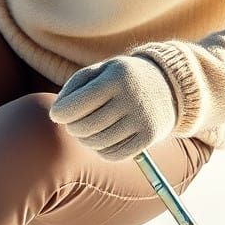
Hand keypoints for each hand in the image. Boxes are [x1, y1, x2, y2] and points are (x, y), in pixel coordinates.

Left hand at [48, 55, 178, 161]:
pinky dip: (100, 151)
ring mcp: (142, 119)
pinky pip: (114, 155)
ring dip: (84, 140)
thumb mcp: (101, 70)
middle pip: (86, 126)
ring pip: (98, 143)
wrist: (167, 84)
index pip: (78, 104)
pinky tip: (101, 139)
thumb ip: (76, 85)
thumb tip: (57, 113)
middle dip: (72, 127)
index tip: (56, 114)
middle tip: (71, 123)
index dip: (61, 113)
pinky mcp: (149, 137)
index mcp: (117, 77)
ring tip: (85, 131)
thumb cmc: (123, 77)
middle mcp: (132, 98)